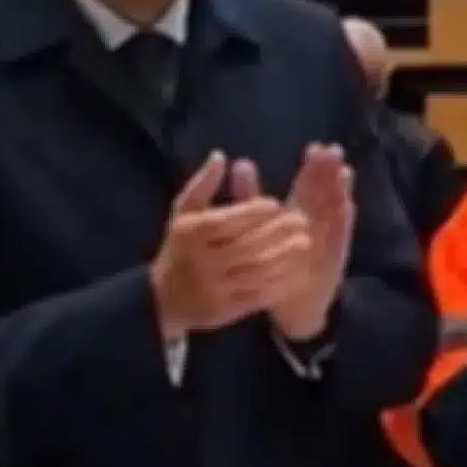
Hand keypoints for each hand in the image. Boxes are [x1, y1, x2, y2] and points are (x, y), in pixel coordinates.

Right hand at [149, 152, 311, 342]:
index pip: (228, 221)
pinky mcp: (226, 311)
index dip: (254, 212)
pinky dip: (280, 283)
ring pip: (256, 272)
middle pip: (246, 246)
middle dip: (277, 233)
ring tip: (304, 243)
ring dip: (284, 257)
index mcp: (192, 234)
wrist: (162, 300)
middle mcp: (203, 262)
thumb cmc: (179, 248)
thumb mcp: (182, 212)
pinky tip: (296, 271)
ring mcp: (215, 289)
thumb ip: (202, 184)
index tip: (276, 204)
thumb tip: (221, 155)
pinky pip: (258, 296)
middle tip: (301, 221)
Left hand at [268, 142, 354, 340]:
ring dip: (341, 191)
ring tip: (343, 171)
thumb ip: (249, 197)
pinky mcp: (335, 257)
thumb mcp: (257, 228)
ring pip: (336, 210)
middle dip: (330, 172)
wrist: (290, 308)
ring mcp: (329, 240)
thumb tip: (239, 162)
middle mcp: (317, 223)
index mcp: (299, 213)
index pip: (308, 185)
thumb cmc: (273, 266)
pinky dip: (343, 221)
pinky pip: (340, 237)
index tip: (314, 147)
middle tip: (331, 150)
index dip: (312, 167)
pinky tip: (346, 205)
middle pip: (326, 192)